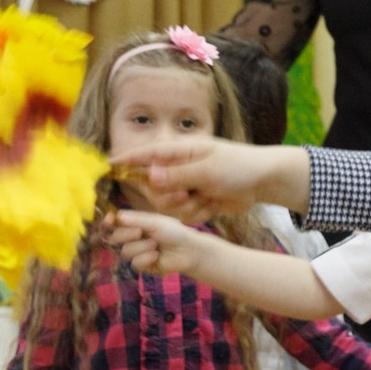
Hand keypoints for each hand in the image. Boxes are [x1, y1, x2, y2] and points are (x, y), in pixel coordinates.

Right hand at [107, 209, 213, 276]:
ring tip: (156, 245)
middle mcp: (134, 238)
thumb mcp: (155, 222)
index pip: (116, 223)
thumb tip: (116, 215)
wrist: (189, 251)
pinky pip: (135, 263)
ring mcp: (138, 252)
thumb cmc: (174, 232)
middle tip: (139, 233)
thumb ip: (135, 219)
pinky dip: (146, 258)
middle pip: (115, 237)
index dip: (109, 222)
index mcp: (136, 224)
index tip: (109, 221)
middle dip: (126, 235)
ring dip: (141, 247)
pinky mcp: (143, 266)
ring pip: (125, 252)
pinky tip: (157, 256)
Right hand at [136, 137, 307, 218]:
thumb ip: (178, 175)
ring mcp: (186, 186)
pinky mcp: (195, 202)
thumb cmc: (238, 166)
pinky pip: (183, 216)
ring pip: (167, 206)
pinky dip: (198, 214)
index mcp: (178, 153)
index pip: (144, 155)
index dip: (125, 161)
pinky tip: (214, 205)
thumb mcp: (208, 170)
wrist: (262, 182)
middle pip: (152, 189)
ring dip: (187, 207)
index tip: (107, 166)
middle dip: (169, 197)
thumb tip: (150, 176)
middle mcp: (178, 169)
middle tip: (189, 193)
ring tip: (207, 197)